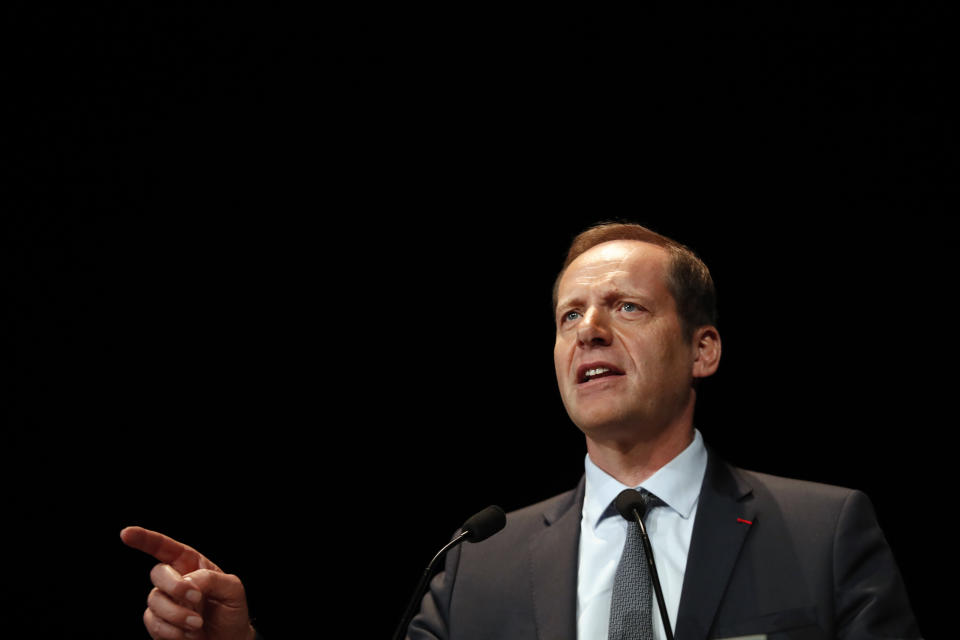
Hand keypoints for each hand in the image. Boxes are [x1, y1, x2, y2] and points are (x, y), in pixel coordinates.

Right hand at [121, 526, 256, 639]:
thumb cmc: (231, 611)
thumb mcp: (233, 589)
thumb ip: (211, 579)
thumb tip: (187, 581)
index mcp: (191, 564)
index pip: (165, 547)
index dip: (144, 539)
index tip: (126, 533)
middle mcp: (174, 580)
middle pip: (157, 573)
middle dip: (175, 586)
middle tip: (197, 599)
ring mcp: (165, 602)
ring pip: (154, 600)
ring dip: (177, 614)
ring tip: (198, 625)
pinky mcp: (159, 624)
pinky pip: (153, 623)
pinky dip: (171, 631)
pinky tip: (188, 635)